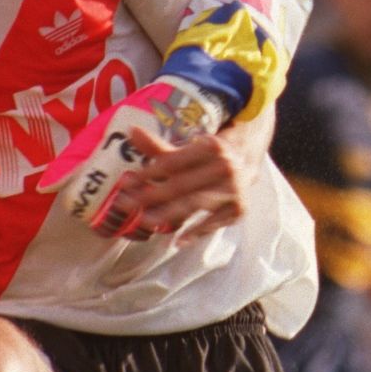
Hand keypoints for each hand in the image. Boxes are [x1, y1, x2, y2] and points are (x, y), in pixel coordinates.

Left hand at [102, 127, 246, 239]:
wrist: (246, 165)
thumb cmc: (208, 159)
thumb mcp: (187, 150)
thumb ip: (159, 147)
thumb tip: (131, 130)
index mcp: (211, 146)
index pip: (174, 162)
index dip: (148, 173)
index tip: (126, 182)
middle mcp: (225, 166)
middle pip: (180, 184)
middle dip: (150, 195)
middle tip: (124, 204)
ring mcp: (233, 189)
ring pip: (194, 203)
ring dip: (168, 214)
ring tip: (145, 221)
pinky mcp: (238, 209)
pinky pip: (213, 223)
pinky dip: (196, 232)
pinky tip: (178, 241)